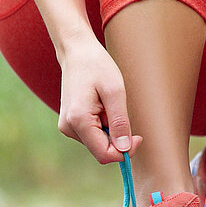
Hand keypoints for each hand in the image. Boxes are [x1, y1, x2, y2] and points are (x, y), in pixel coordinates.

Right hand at [57, 43, 132, 163]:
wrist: (76, 52)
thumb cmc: (96, 66)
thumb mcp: (115, 92)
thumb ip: (120, 122)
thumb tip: (125, 149)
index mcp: (78, 120)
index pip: (104, 154)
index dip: (125, 151)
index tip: (138, 136)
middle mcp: (68, 127)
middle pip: (101, 150)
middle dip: (117, 138)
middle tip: (121, 112)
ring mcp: (67, 126)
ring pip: (97, 143)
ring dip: (110, 130)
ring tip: (107, 105)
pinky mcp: (69, 123)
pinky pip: (92, 135)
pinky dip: (102, 125)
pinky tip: (100, 106)